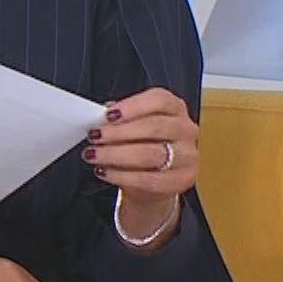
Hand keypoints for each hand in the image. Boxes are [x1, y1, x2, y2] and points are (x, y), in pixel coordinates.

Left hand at [82, 87, 198, 234]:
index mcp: (175, 108)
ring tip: (94, 154)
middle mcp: (185, 129)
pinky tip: (104, 171)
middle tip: (95, 136)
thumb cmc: (143, 145)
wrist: (155, 181)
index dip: (131, 106)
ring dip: (115, 154)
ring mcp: (188, 156)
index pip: (159, 100)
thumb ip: (120, 118)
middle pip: (153, 127)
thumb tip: (99, 117)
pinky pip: (149, 179)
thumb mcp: (134, 125)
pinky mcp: (182, 180)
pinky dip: (121, 176)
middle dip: (118, 132)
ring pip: (150, 154)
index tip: (107, 115)